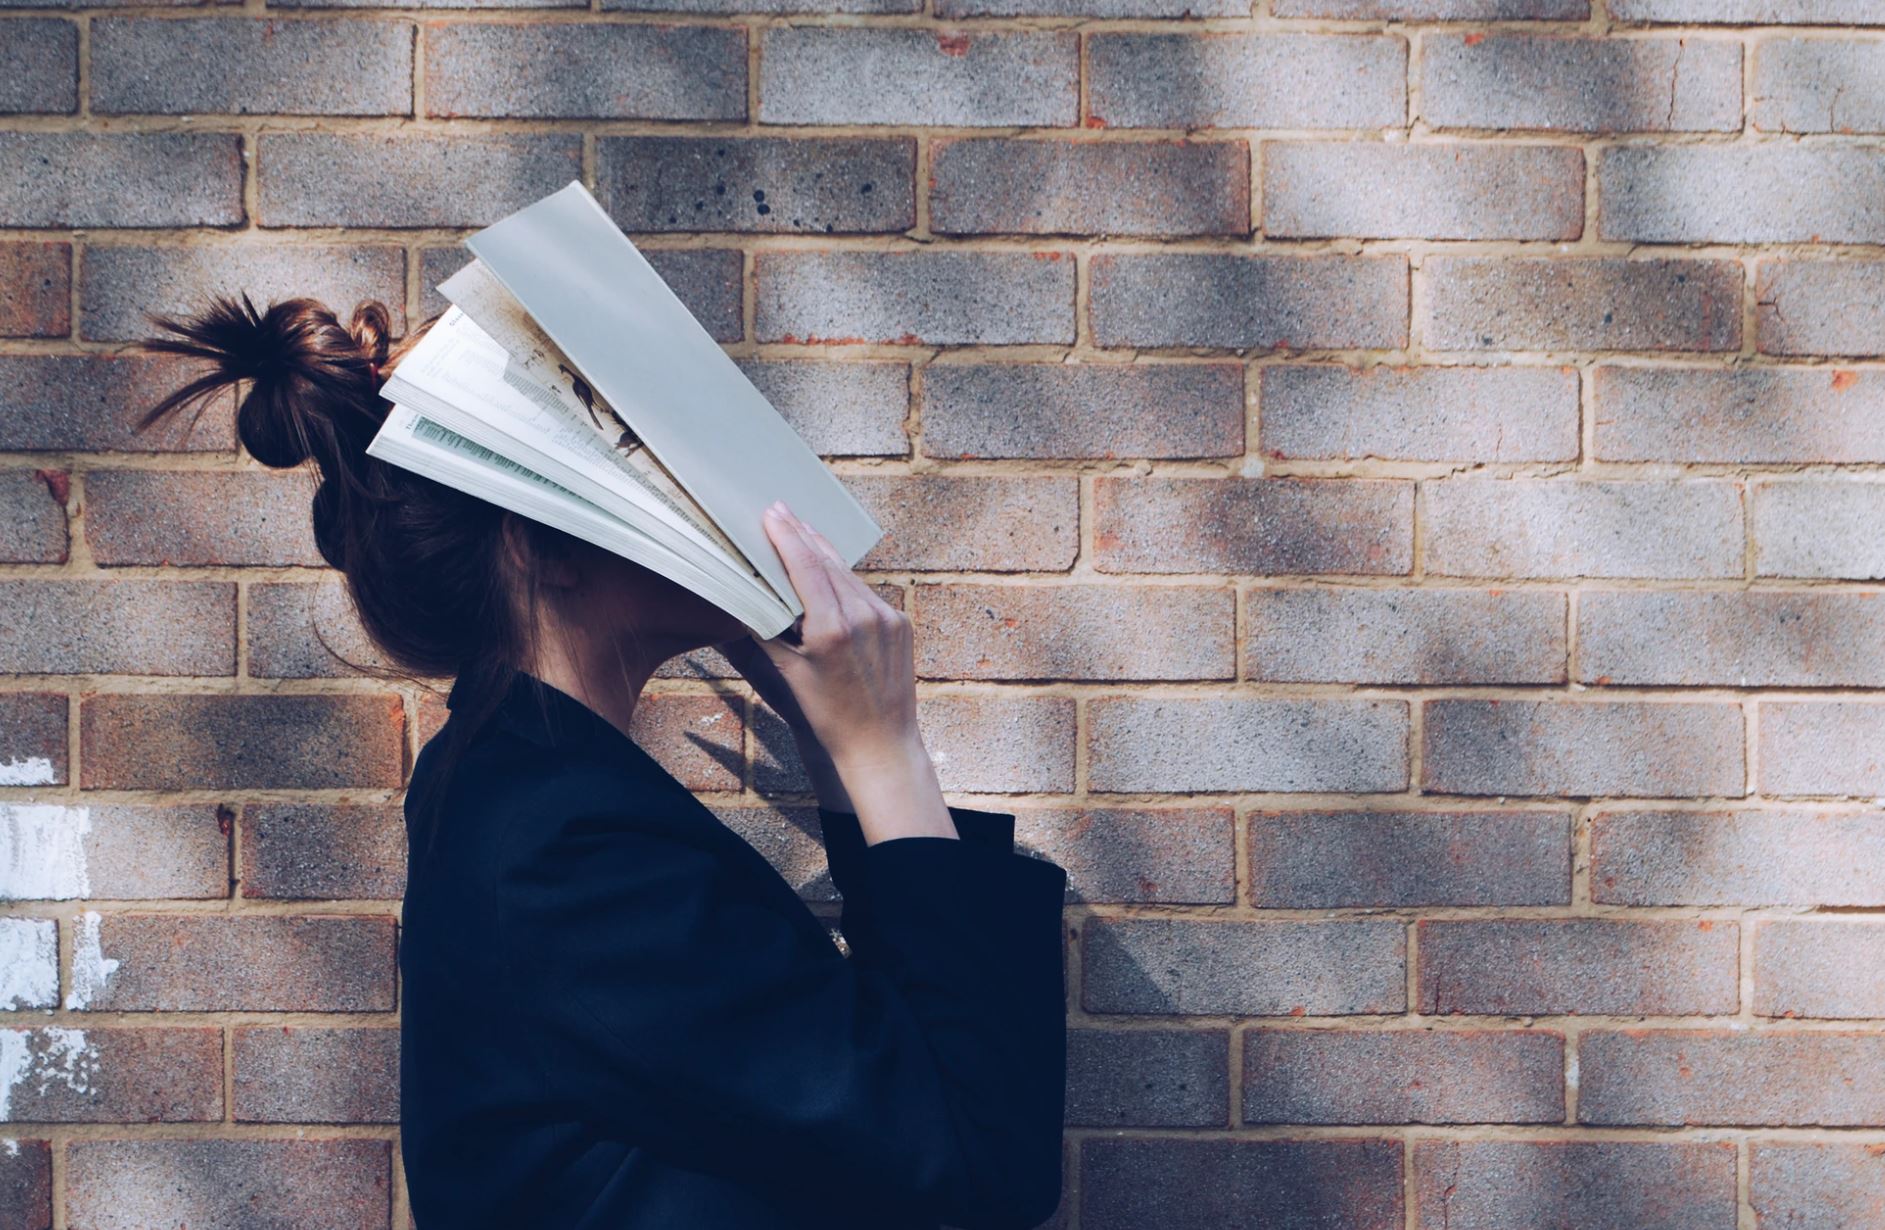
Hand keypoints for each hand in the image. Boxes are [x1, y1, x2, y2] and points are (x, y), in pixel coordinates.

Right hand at [745, 502, 954, 842]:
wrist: (881, 743)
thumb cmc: (831, 716)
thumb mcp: (791, 674)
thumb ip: (770, 631)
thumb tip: (749, 599)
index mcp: (833, 628)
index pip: (806, 567)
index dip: (787, 536)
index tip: (772, 512)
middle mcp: (864, 615)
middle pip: (827, 563)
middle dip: (802, 535)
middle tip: (781, 510)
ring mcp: (887, 617)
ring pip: (847, 574)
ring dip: (823, 552)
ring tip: (801, 531)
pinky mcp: (901, 623)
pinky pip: (865, 592)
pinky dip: (844, 579)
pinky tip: (829, 570)